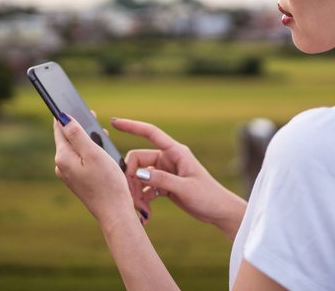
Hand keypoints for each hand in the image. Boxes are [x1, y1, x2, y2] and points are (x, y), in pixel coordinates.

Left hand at [53, 114, 132, 225]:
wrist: (114, 212)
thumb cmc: (107, 182)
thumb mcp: (93, 153)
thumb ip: (77, 134)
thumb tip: (62, 118)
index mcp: (63, 157)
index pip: (59, 128)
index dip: (65, 113)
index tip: (68, 100)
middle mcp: (62, 165)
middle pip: (67, 138)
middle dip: (78, 125)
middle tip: (92, 114)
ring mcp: (69, 174)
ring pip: (75, 148)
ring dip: (86, 139)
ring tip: (100, 133)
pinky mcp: (78, 180)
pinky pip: (81, 159)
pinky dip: (89, 151)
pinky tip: (101, 151)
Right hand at [113, 118, 246, 239]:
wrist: (219, 211)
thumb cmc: (208, 196)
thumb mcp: (185, 188)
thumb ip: (162, 180)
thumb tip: (139, 173)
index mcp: (176, 152)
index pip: (151, 133)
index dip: (132, 126)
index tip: (115, 122)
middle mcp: (168, 159)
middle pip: (139, 160)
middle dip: (132, 178)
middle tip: (133, 198)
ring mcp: (165, 171)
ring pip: (140, 176)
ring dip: (137, 192)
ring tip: (142, 210)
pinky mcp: (164, 184)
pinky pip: (145, 187)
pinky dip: (143, 198)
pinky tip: (146, 212)